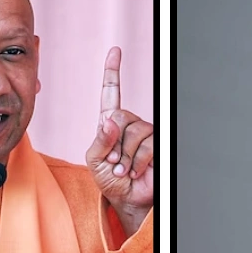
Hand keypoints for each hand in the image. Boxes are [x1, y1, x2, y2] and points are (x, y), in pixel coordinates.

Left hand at [85, 46, 153, 234]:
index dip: (113, 72)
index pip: (112, 92)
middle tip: (112, 163)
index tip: (116, 51)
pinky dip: (135, 162)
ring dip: (124, 157)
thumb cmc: (109, 181)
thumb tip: (110, 120)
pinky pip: (145, 145)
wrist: (127, 200)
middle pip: (120, 116)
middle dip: (113, 144)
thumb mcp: (94, 160)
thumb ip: (99, 139)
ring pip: (134, 132)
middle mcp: (130, 125)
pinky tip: (134, 172)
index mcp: (111, 123)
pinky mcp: (157, 146)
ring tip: (123, 170)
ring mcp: (145, 134)